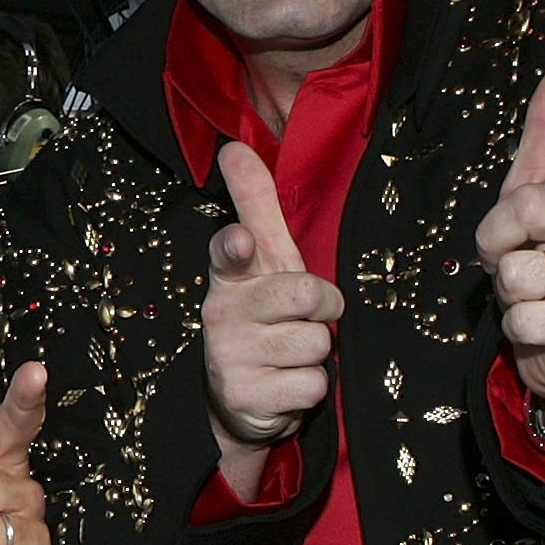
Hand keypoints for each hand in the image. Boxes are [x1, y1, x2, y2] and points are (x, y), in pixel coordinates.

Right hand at [204, 140, 342, 489]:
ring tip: (291, 355)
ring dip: (317, 352)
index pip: (228, 253)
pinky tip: (287, 384)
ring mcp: (230, 357)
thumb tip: (234, 146)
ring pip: (316, 342)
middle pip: (307, 293)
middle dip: (323, 307)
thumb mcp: (265, 261)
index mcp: (229, 276)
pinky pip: (312, 383)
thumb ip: (255, 205)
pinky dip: (311, 387)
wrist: (243, 398)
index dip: (237, 247)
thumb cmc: (264, 315)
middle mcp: (221, 313)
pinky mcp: (246, 398)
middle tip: (306, 316)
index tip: (241, 241)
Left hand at [474, 58, 544, 434]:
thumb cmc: (543, 255)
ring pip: (515, 271)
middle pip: (526, 209)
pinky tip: (544, 325)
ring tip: (533, 293)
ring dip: (507, 289)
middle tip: (512, 254)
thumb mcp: (535, 192)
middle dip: (497, 235)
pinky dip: (519, 326)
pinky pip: (524, 316)